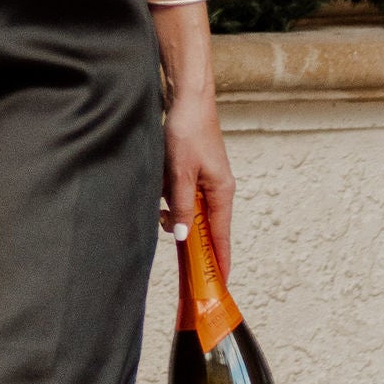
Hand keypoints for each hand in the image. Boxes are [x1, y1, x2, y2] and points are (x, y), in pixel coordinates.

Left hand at [161, 86, 234, 279]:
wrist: (188, 99)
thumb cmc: (188, 132)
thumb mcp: (180, 173)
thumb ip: (182, 207)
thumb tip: (185, 237)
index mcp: (222, 192)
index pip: (221, 237)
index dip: (220, 261)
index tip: (219, 284)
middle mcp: (218, 190)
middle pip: (204, 227)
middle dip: (188, 235)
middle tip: (176, 248)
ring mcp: (206, 181)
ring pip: (190, 211)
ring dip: (175, 212)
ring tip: (161, 203)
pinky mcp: (194, 173)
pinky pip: (183, 196)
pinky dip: (171, 197)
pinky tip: (162, 187)